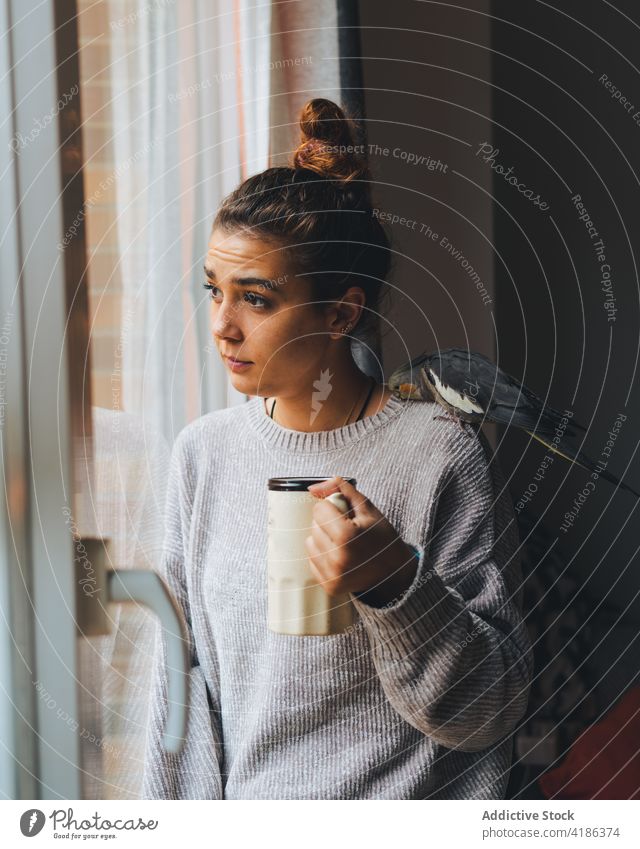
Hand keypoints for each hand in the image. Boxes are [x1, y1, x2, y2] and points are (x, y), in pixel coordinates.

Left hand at [305, 477, 418, 606]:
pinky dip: (323, 556)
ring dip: (323, 539)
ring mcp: (332, 575)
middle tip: (347, 529)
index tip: (346, 515)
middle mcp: (337, 558)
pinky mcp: (329, 586)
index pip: (319, 509)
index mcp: (347, 536)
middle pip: (313, 526)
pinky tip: (341, 556)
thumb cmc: (382, 537)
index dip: (332, 508)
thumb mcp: (367, 508)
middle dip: (327, 523)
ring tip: (343, 543)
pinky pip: (312, 561)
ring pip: (310, 543)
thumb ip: (341, 490)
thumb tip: (312, 488)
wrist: (394, 572)